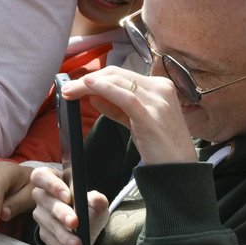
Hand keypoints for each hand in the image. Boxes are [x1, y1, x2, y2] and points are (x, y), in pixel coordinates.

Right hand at [30, 165, 109, 244]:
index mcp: (50, 180)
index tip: (67, 196)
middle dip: (61, 214)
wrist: (89, 224)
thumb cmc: (87, 205)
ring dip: (66, 239)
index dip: (52, 185)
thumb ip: (97, 200)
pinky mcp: (46, 236)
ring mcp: (42, 218)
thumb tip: (97, 201)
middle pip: (46, 204)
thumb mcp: (96, 201)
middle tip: (75, 223)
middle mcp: (42, 198)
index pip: (41, 176)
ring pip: (50, 228)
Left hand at [62, 65, 194, 165]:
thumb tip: (93, 95)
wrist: (179, 169)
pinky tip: (89, 87)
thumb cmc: (159, 146)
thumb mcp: (136, 121)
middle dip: (88, 79)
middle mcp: (161, 88)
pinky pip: (125, 97)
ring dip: (88, 85)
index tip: (76, 84)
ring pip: (117, 82)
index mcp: (159, 87)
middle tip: (66, 88)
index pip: (122, 75)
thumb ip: (116, 107)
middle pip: (117, 75)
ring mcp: (158, 101)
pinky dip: (105, 89)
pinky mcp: (151, 116)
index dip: (96, 77)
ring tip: (69, 91)